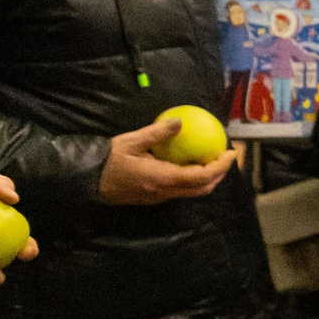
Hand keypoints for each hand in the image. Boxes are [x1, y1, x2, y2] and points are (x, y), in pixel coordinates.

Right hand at [99, 119, 235, 204]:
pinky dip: (193, 179)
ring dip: (208, 178)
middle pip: (202, 189)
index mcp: (163, 179)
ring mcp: (159, 197)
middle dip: (220, 174)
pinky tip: (191, 164)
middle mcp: (165, 192)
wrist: (86, 181)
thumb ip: (157, 133)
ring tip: (214, 158)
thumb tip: (180, 121)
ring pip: (192, 191)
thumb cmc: (108, 161)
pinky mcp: (153, 197)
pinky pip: (180, 190)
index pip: (201, 177)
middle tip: (228, 156)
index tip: (231, 153)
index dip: (220, 167)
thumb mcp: (131, 141)